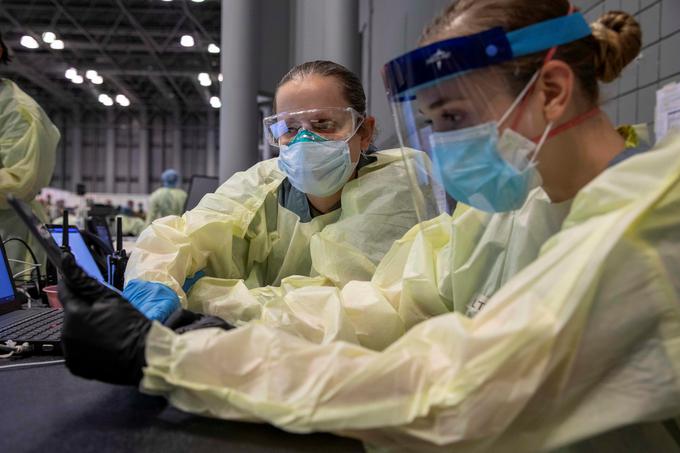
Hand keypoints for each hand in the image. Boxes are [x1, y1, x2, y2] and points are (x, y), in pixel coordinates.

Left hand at [59, 253, 233, 384]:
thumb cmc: (131, 324)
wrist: (144, 356)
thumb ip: (86, 281)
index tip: (80, 282)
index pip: (66, 293)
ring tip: (105, 329)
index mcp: (74, 315)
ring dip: (83, 327)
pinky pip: (76, 349)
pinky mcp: (76, 366)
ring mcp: (70, 353)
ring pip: (73, 331)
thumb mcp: (111, 298)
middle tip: (104, 311)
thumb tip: (67, 261)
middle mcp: (66, 335)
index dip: (72, 284)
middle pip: (70, 314)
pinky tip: (101, 343)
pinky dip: (85, 344)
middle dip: (82, 310)